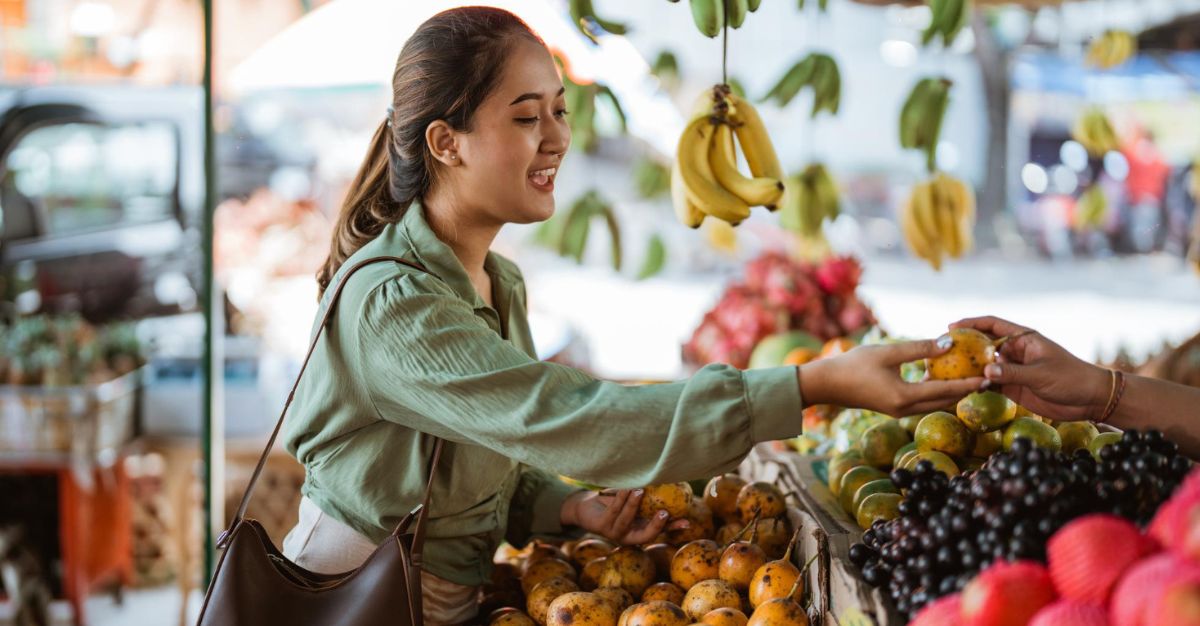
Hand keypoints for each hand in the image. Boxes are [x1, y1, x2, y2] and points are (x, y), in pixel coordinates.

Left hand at [560, 489, 689, 544]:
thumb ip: (650, 502)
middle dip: (655, 526)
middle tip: (664, 512)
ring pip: (627, 521)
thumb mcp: (635, 504)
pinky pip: (613, 512)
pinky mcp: (601, 526)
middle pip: (645, 536)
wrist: (587, 508)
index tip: (686, 522)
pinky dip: (620, 499)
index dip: (673, 529)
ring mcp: (614, 533)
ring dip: (634, 505)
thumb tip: (676, 489)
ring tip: (640, 490)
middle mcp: (628, 537)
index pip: (660, 532)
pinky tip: (626, 488)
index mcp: (638, 532)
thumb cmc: (614, 504)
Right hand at [801, 339, 984, 416]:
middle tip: (988, 378)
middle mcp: (905, 409)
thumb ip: (919, 348)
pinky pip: (922, 401)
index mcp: (905, 397)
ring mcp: (898, 411)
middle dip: (966, 390)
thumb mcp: (887, 352)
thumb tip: (949, 343)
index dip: (969, 383)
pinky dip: (936, 392)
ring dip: (952, 393)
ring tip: (971, 379)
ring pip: (934, 403)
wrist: (826, 384)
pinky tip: (941, 379)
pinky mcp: (893, 408)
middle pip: (944, 401)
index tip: (989, 376)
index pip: (946, 391)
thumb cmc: (853, 365)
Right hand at [950, 316, 1110, 420]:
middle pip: (984, 345)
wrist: (1089, 399)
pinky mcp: (1014, 387)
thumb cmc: (1070, 378)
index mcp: (1024, 339)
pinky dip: (978, 386)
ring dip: (969, 369)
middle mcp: (1015, 352)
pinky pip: (991, 384)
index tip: (952, 327)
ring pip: (985, 366)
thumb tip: (985, 372)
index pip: (993, 325)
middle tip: (944, 352)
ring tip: (948, 373)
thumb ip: (1013, 373)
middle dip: (965, 347)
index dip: (972, 323)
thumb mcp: (1041, 374)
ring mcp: (1014, 369)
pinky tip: (964, 389)